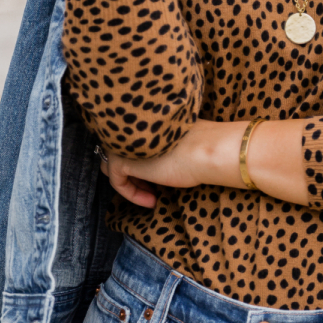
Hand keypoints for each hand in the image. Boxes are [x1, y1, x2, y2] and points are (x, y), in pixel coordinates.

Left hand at [101, 117, 308, 206]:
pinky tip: (152, 200)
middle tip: (152, 189)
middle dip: (132, 173)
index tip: (158, 180)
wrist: (210, 150)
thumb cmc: (205, 147)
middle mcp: (133, 129)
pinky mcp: (123, 161)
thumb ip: (164, 147)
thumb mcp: (179, 144)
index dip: (141, 161)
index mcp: (147, 121)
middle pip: (117, 152)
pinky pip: (116, 181)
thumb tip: (160, 162)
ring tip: (152, 196)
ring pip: (112, 166)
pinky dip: (131, 194)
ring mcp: (126, 144)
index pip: (132, 141)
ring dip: (131, 183)